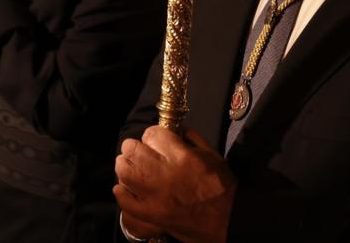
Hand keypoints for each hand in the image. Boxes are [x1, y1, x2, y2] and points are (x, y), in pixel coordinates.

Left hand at [114, 126, 235, 242]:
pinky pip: (125, 200)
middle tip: (140, 151)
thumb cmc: (222, 188)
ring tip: (131, 166)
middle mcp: (165, 174)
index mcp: (181, 157)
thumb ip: (192, 138)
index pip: (152, 134)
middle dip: (135, 147)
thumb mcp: (213, 155)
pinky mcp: (150, 214)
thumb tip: (176, 128)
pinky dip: (122, 192)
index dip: (153, 134)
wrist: (227, 221)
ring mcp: (155, 196)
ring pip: (125, 172)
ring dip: (126, 166)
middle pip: (133, 150)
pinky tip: (127, 187)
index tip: (156, 140)